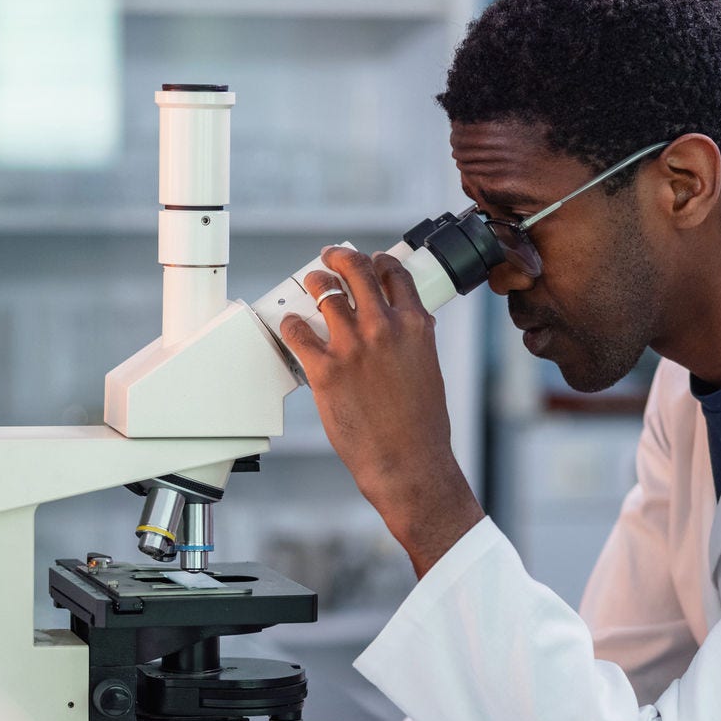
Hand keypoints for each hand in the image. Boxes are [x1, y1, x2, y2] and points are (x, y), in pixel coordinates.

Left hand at [276, 247, 484, 576]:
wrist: (409, 463)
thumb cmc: (422, 427)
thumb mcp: (428, 369)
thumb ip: (411, 341)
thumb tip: (398, 325)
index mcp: (415, 326)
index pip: (394, 274)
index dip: (379, 262)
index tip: (371, 261)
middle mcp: (383, 328)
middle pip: (356, 270)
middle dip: (341, 257)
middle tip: (331, 257)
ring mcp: (352, 347)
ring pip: (323, 292)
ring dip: (314, 283)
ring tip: (310, 284)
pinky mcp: (324, 370)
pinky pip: (297, 332)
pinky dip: (292, 325)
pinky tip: (292, 326)